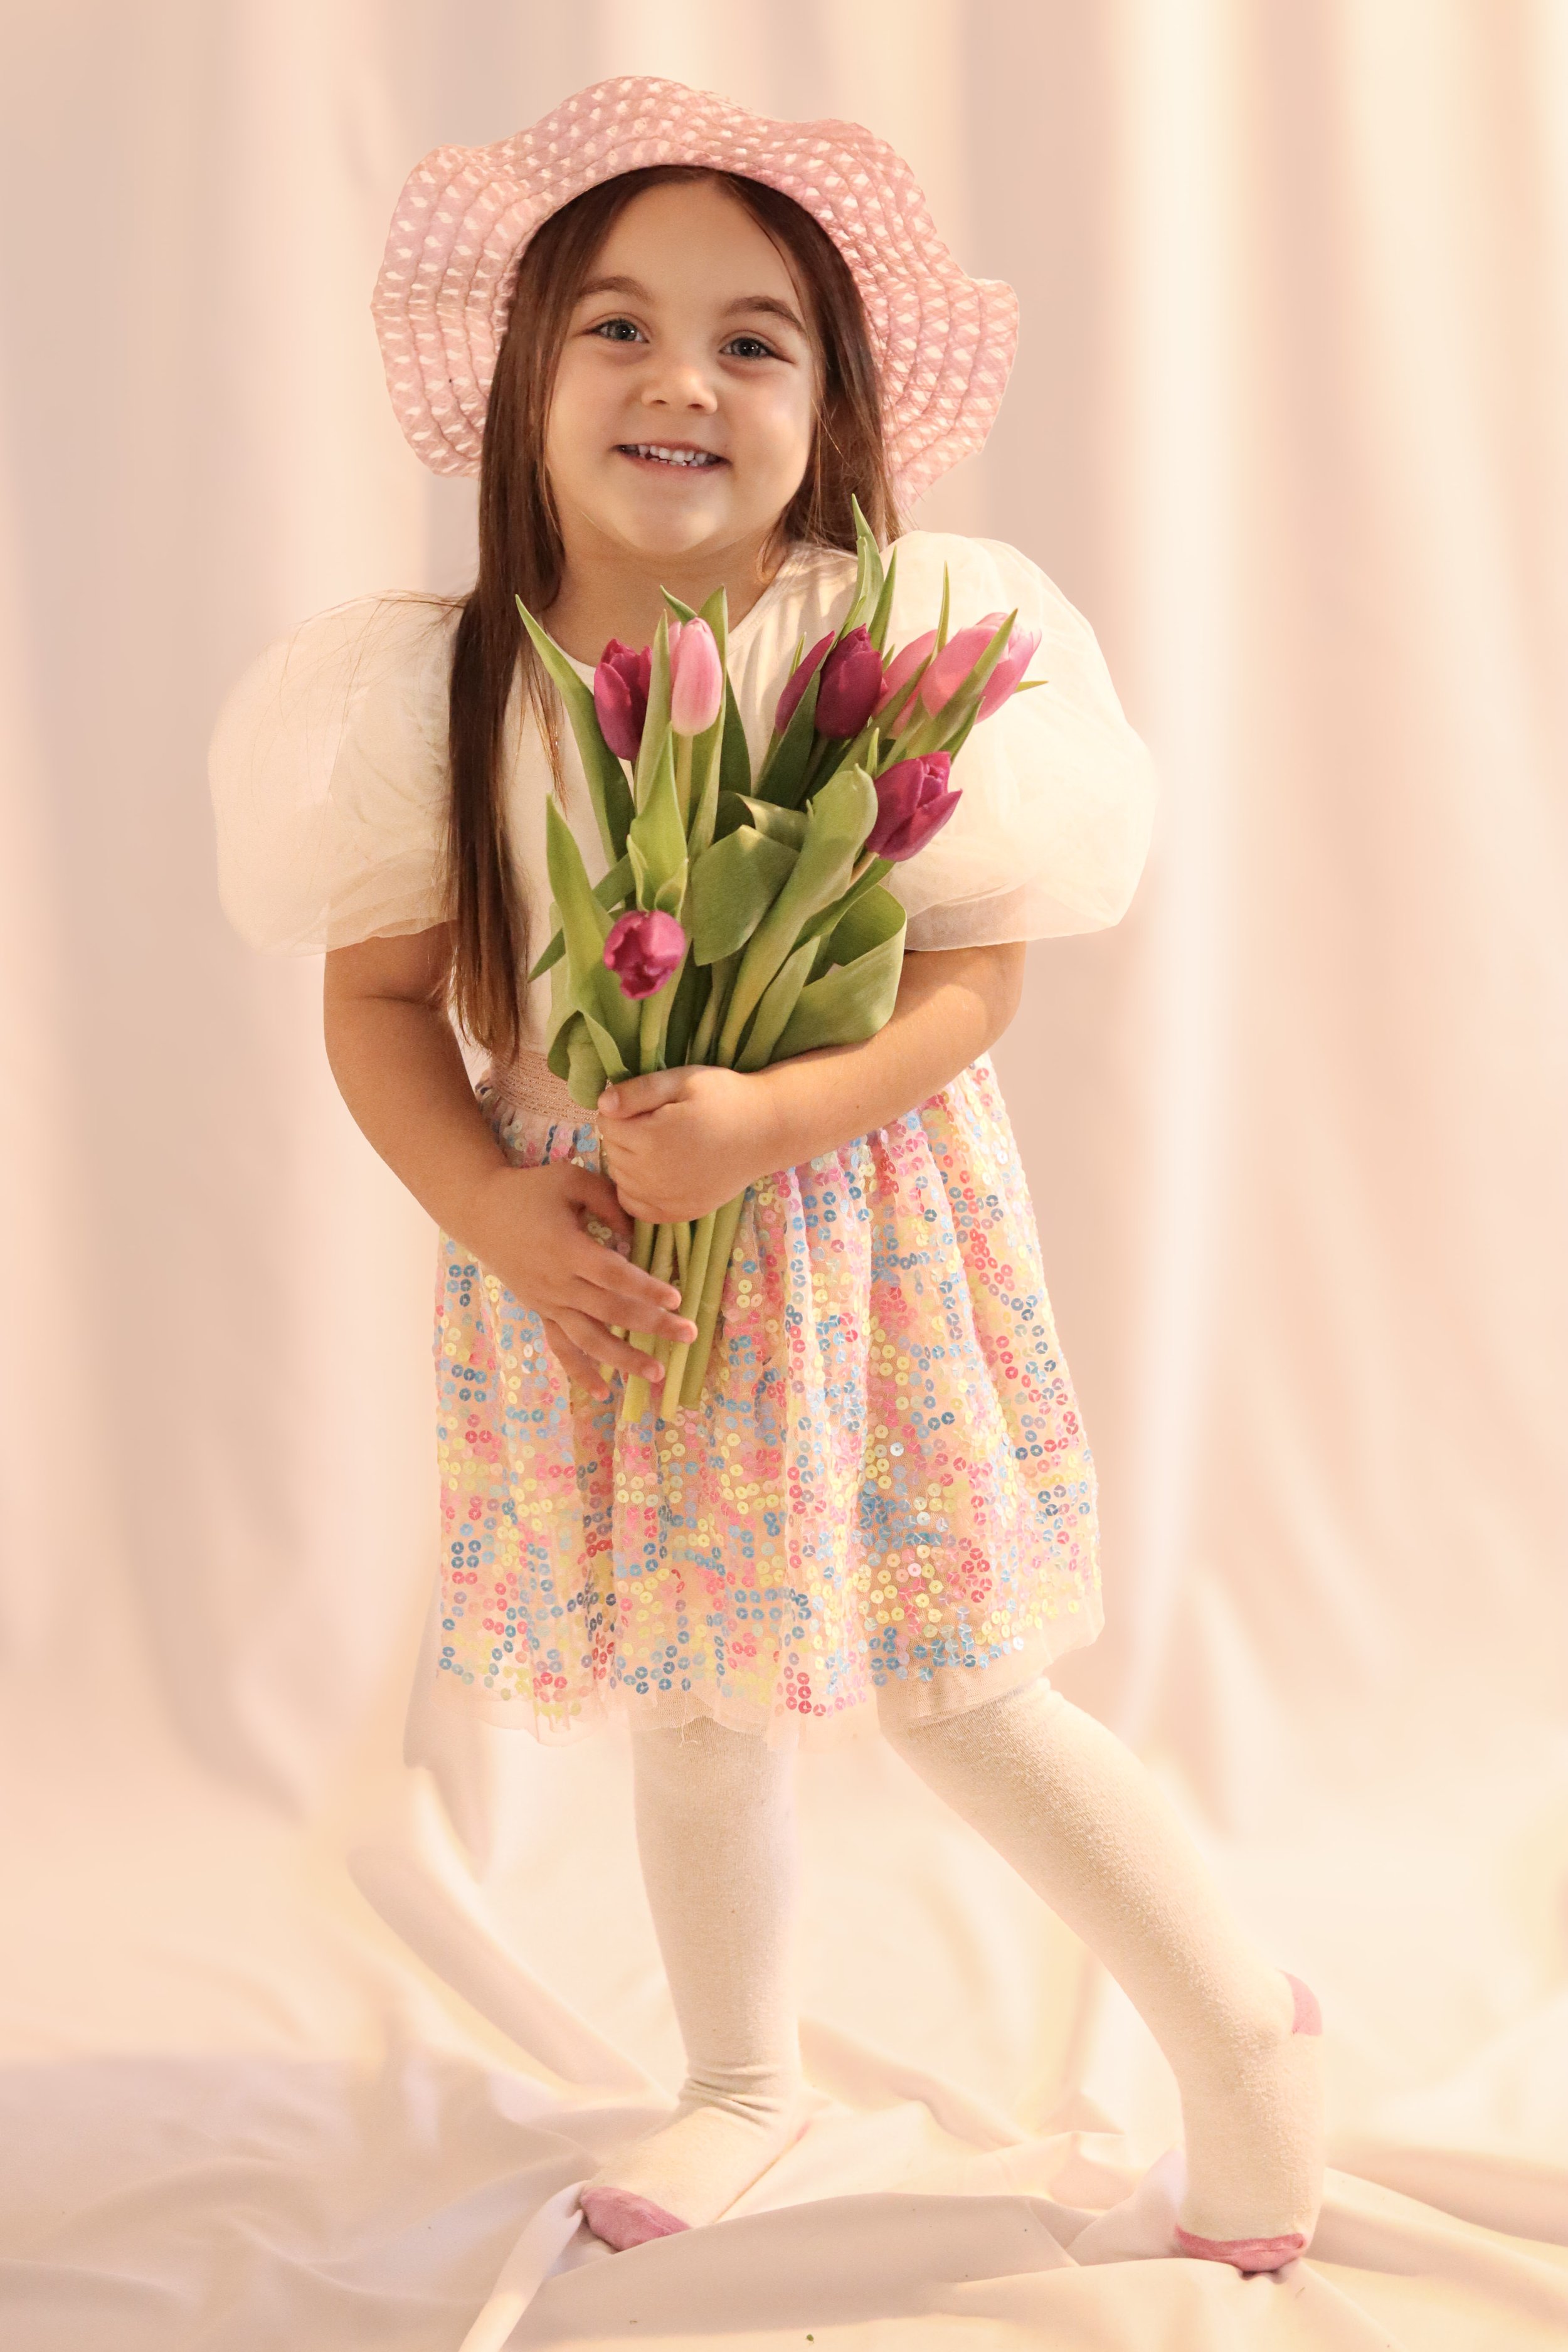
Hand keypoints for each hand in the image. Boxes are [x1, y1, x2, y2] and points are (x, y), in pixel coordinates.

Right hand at [462, 1160, 697, 1400]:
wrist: (479, 1212)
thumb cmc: (530, 1190)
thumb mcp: (570, 1179)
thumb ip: (609, 1201)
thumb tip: (636, 1236)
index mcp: (566, 1248)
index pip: (613, 1276)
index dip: (645, 1289)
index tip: (676, 1298)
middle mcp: (557, 1282)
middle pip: (610, 1311)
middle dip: (652, 1326)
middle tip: (689, 1335)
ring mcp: (548, 1302)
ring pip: (588, 1339)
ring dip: (623, 1359)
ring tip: (656, 1373)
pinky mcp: (541, 1311)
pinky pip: (561, 1347)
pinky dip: (580, 1371)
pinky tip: (602, 1393)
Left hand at [597, 1067, 782, 1221]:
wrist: (766, 1131)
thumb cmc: (725, 1098)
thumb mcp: (682, 1080)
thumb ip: (638, 1091)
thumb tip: (602, 1104)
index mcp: (650, 1139)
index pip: (606, 1124)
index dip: (621, 1110)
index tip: (645, 1104)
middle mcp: (653, 1176)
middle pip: (611, 1152)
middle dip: (624, 1135)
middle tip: (655, 1122)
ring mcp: (666, 1199)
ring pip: (620, 1179)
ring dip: (629, 1161)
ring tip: (659, 1145)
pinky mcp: (678, 1213)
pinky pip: (636, 1206)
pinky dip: (636, 1190)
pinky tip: (655, 1172)